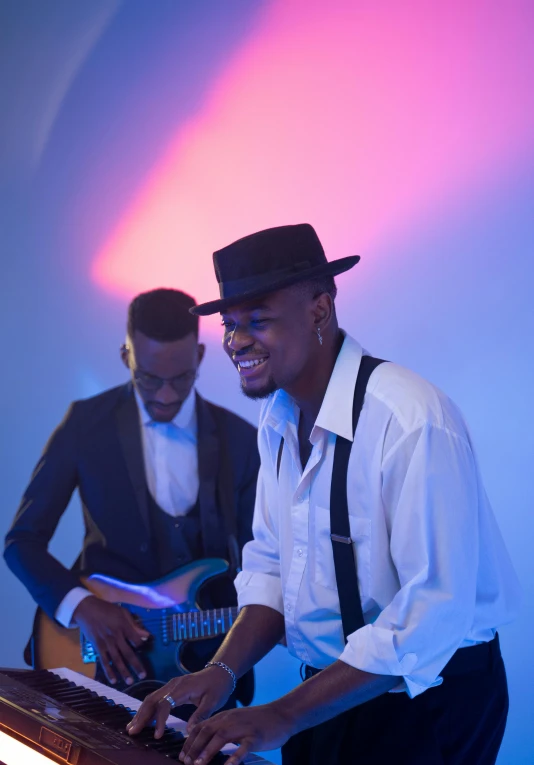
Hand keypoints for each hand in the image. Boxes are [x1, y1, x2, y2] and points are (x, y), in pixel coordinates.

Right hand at [73, 596, 149, 685]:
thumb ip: (134, 625)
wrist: (87, 610)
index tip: (145, 649)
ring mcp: (106, 643)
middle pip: (128, 653)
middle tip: (143, 676)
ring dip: (124, 671)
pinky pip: (104, 661)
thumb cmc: (107, 610)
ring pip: (117, 659)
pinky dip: (109, 671)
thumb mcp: (123, 613)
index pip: (136, 640)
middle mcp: (116, 636)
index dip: (141, 645)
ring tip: (130, 682)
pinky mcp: (98, 647)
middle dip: (136, 665)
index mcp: (124, 626)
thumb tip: (146, 636)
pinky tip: (113, 680)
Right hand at [127, 665, 234, 738]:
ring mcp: (171, 685)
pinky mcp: (172, 688)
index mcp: (182, 688)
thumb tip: (188, 730)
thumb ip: (201, 714)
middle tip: (132, 732)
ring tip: (132, 728)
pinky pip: (156, 698)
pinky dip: (147, 709)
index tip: (157, 736)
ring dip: (141, 713)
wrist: (221, 672)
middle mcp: (173, 685)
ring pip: (151, 698)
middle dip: (141, 716)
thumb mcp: (214, 701)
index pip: (165, 704)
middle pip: (152, 700)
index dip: (159, 721)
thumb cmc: (218, 686)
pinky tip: (142, 719)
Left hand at [179, 704, 294, 764]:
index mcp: (225, 717)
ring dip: (208, 751)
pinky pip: (243, 747)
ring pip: (221, 738)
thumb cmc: (258, 721)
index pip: (202, 727)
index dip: (190, 741)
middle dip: (194, 748)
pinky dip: (234, 757)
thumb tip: (206, 744)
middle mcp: (231, 720)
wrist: (281, 714)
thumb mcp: (236, 722)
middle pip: (208, 731)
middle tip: (185, 762)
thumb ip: (222, 729)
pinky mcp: (256, 736)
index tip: (182, 755)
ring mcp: (243, 727)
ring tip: (198, 764)